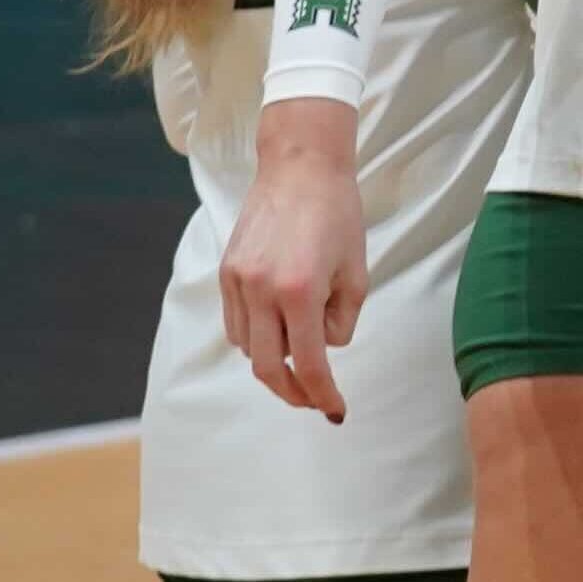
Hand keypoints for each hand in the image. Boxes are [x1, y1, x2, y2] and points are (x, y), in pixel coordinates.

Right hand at [215, 99, 371, 419]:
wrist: (300, 169)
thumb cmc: (338, 216)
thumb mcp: (357, 273)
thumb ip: (341, 320)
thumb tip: (320, 350)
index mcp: (299, 291)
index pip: (308, 362)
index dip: (323, 394)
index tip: (336, 412)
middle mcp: (260, 290)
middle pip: (267, 367)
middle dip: (293, 392)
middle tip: (315, 401)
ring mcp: (236, 281)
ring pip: (247, 347)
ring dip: (273, 363)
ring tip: (301, 360)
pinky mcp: (225, 272)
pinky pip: (235, 323)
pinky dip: (255, 337)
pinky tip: (278, 332)